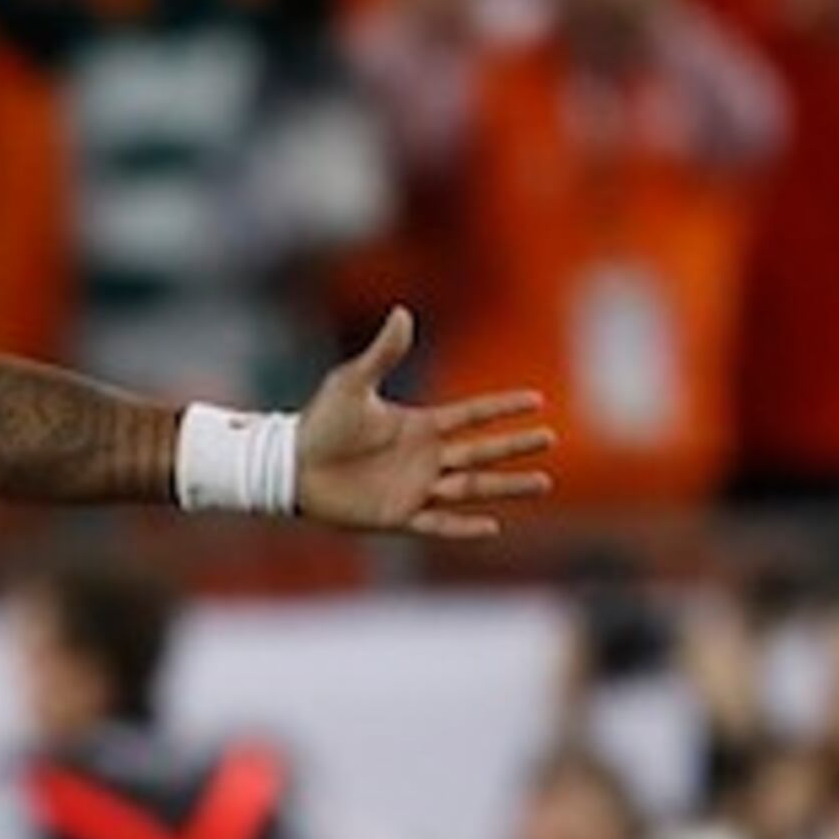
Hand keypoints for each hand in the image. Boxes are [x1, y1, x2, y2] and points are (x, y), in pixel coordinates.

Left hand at [295, 306, 552, 537]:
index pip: (472, 415)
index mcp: (419, 426)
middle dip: (515, 446)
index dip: (503, 408)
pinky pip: (437, 523)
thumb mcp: (351, 383)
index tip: (537, 401)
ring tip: (542, 482)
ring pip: (472, 487)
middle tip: (550, 439)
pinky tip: (492, 525)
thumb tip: (402, 311)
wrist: (288, 466)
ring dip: (506, 486)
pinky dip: (463, 526)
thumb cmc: (319, 424)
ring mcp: (414, 488)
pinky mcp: (397, 515)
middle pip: (482, 451)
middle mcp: (424, 458)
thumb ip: (382, 353)